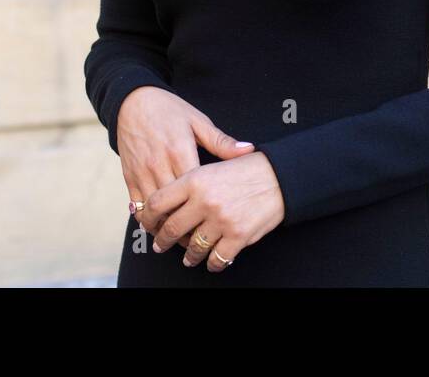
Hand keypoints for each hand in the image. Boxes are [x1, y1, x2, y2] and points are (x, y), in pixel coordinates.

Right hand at [116, 86, 256, 231]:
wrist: (133, 101)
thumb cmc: (169, 110)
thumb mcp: (198, 121)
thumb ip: (221, 141)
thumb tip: (249, 149)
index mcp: (180, 152)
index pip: (194, 192)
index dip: (204, 212)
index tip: (216, 226)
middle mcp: (159, 165)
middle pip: (173, 207)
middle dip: (186, 227)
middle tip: (199, 241)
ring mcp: (142, 172)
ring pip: (152, 212)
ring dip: (165, 228)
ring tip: (180, 239)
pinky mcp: (129, 176)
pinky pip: (136, 206)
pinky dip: (146, 219)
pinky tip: (159, 225)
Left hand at [136, 151, 285, 272]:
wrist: (279, 176)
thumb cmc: (246, 169)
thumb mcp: (212, 164)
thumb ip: (188, 182)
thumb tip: (165, 200)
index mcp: (194, 179)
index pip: (158, 202)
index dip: (148, 217)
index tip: (148, 224)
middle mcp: (204, 201)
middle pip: (171, 229)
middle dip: (163, 241)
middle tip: (160, 245)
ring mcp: (221, 220)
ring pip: (193, 247)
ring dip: (189, 256)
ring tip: (187, 258)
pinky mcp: (237, 236)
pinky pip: (217, 258)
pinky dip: (212, 263)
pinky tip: (211, 262)